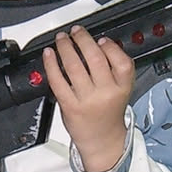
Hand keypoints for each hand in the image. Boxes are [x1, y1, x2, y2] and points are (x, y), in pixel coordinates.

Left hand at [42, 28, 133, 171]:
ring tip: (62, 39)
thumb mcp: (122, 91)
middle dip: (83, 40)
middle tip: (76, 32)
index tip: (101, 39)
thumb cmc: (108, 113)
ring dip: (66, 47)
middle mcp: (106, 93)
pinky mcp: (69, 105)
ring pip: (74, 66)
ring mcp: (87, 100)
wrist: (101, 140)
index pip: (122, 62)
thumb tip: (96, 43)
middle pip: (95, 58)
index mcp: (122, 88)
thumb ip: (115, 70)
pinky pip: (58, 80)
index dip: (111, 47)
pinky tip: (49, 54)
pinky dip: (51, 64)